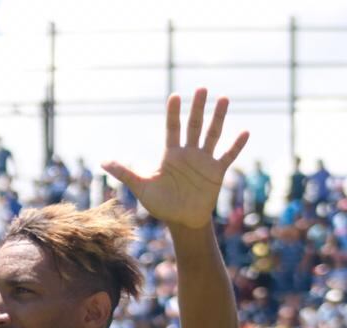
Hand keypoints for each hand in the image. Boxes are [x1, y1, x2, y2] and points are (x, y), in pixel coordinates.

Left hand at [102, 88, 248, 229]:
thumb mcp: (141, 187)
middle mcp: (188, 153)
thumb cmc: (161, 204)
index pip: (172, 128)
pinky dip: (236, 145)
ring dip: (218, 118)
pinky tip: (245, 132)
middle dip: (197, 108)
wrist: (181, 220)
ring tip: (224, 99)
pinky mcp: (216, 172)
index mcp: (170, 154)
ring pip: (212, 134)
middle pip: (194, 125)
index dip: (173, 113)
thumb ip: (125, 173)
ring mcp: (204, 161)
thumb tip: (102, 162)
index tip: (175, 96)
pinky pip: (228, 155)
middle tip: (202, 88)